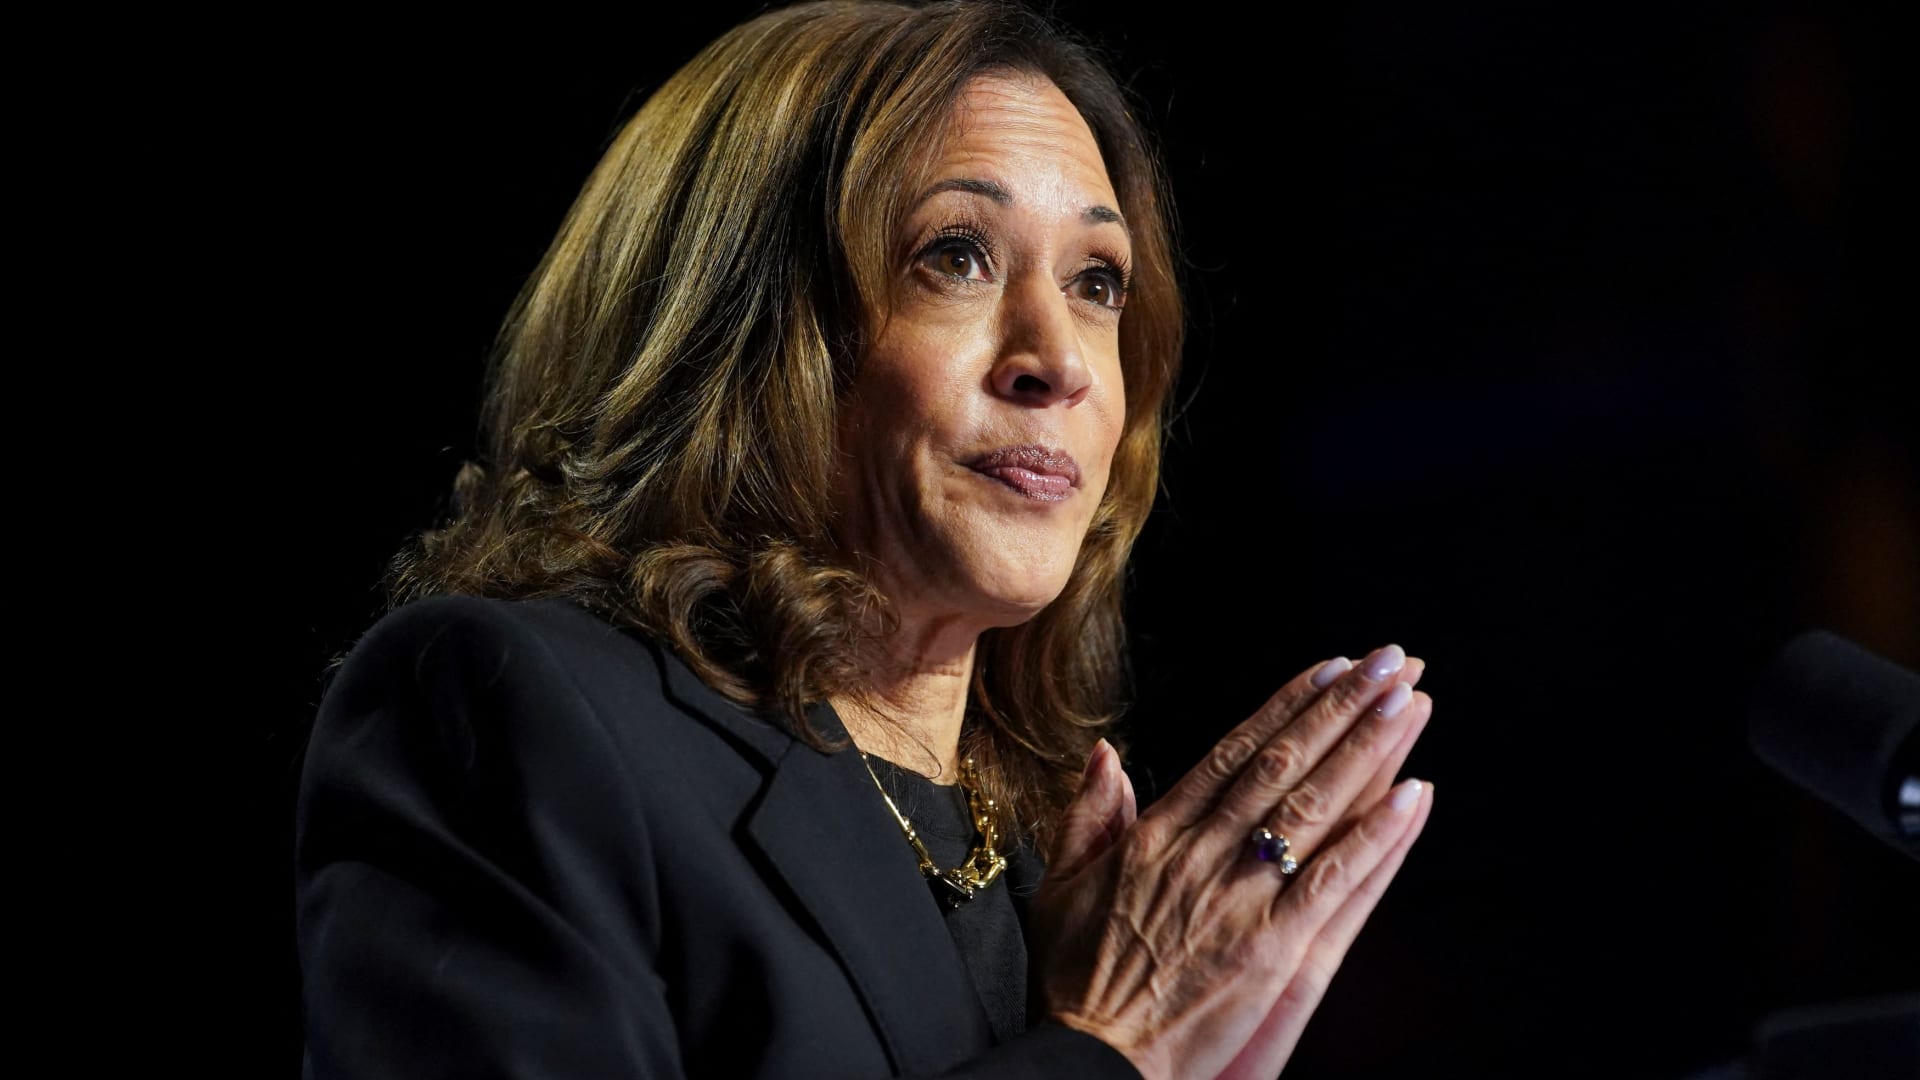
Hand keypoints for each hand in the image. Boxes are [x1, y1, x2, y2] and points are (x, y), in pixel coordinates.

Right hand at [1029, 647, 1434, 1079]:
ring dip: (1366, 749)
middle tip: (1388, 661)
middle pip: (1281, 764)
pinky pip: (1333, 883)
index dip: (1285, 705)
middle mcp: (1198, 857)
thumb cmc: (1073, 982)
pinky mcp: (1269, 952)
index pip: (1232, 753)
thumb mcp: (1059, 887)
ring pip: (1312, 807)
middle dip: (1340, 707)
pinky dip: (1376, 836)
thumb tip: (1104, 755)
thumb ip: (1087, 817)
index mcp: (1152, 838)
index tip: (1328, 667)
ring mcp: (1237, 902)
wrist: (1087, 1060)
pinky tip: (1414, 794)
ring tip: (1407, 702)